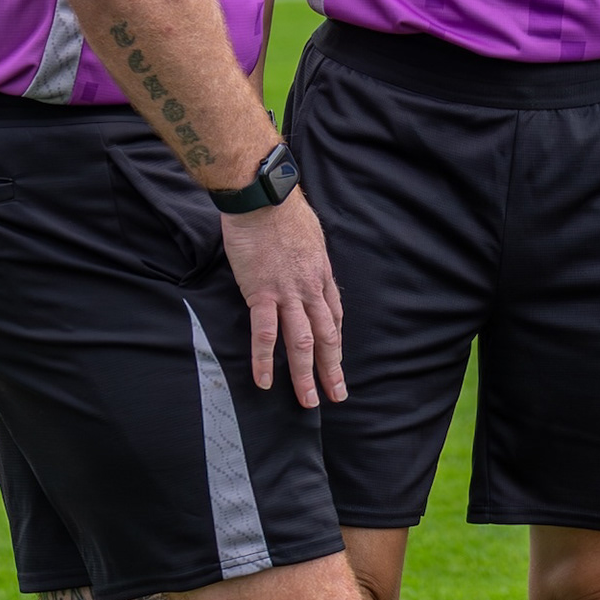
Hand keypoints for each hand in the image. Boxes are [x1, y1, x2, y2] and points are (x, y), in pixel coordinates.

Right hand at [220, 194, 345, 406]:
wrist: (264, 198)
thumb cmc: (284, 212)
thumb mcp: (310, 237)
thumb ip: (310, 258)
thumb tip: (307, 265)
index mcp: (321, 276)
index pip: (334, 317)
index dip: (335, 342)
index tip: (336, 362)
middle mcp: (310, 289)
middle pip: (327, 337)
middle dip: (332, 369)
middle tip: (337, 396)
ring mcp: (288, 294)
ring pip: (302, 342)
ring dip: (306, 375)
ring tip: (308, 401)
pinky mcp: (262, 293)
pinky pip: (265, 333)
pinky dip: (266, 360)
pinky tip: (265, 381)